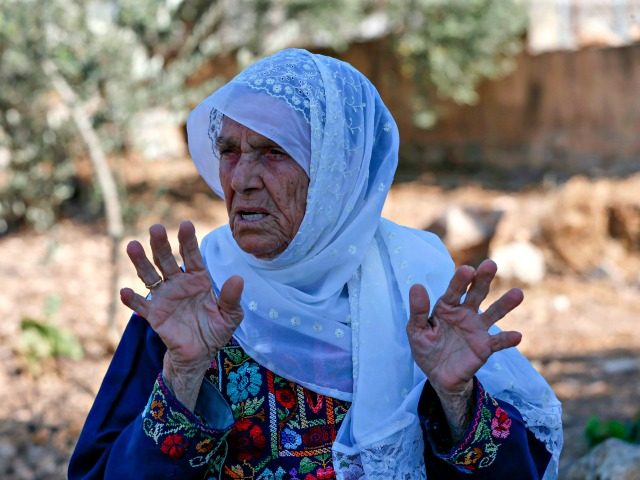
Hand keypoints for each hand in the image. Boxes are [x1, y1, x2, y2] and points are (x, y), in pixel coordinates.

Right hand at [120, 221, 243, 409]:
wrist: (200, 354)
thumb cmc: (216, 330)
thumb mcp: (230, 316)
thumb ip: (232, 298)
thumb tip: (238, 278)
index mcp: (198, 279)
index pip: (192, 256)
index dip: (188, 241)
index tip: (185, 224)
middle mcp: (179, 283)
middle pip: (166, 260)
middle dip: (161, 244)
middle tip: (155, 228)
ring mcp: (164, 297)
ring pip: (150, 275)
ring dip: (141, 262)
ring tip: (132, 246)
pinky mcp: (155, 315)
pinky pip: (141, 305)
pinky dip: (133, 299)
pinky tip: (126, 292)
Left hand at [407, 260, 522, 440]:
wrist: (438, 376)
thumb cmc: (426, 349)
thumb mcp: (416, 331)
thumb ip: (418, 311)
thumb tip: (416, 286)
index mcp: (446, 307)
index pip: (454, 290)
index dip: (460, 280)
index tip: (467, 269)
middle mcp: (464, 313)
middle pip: (476, 293)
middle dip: (483, 279)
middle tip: (490, 265)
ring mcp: (477, 329)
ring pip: (493, 313)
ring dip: (504, 304)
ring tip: (517, 293)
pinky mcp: (485, 347)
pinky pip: (498, 342)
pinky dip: (507, 339)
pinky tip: (516, 336)